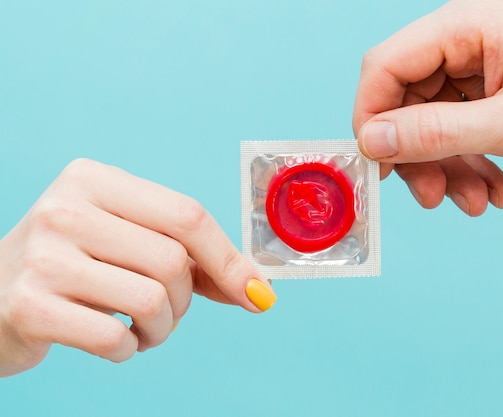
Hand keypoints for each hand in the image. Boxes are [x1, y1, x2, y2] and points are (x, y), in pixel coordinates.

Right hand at [0, 159, 275, 376]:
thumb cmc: (77, 265)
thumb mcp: (128, 241)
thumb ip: (192, 259)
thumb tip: (257, 291)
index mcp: (94, 179)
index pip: (187, 216)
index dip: (228, 260)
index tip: (256, 295)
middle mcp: (66, 208)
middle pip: (173, 261)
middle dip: (185, 300)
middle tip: (165, 311)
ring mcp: (43, 256)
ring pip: (151, 300)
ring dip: (161, 328)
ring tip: (140, 328)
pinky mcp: (28, 306)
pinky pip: (114, 338)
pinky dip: (128, 349)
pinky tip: (114, 341)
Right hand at [353, 0, 502, 214]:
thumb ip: (435, 133)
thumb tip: (371, 142)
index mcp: (467, 26)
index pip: (386, 65)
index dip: (371, 117)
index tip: (374, 165)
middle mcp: (466, 39)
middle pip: (408, 100)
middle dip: (419, 156)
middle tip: (432, 197)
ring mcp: (480, 65)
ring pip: (434, 122)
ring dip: (449, 168)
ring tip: (477, 202)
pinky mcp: (494, 88)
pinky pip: (462, 127)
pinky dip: (472, 162)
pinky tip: (495, 189)